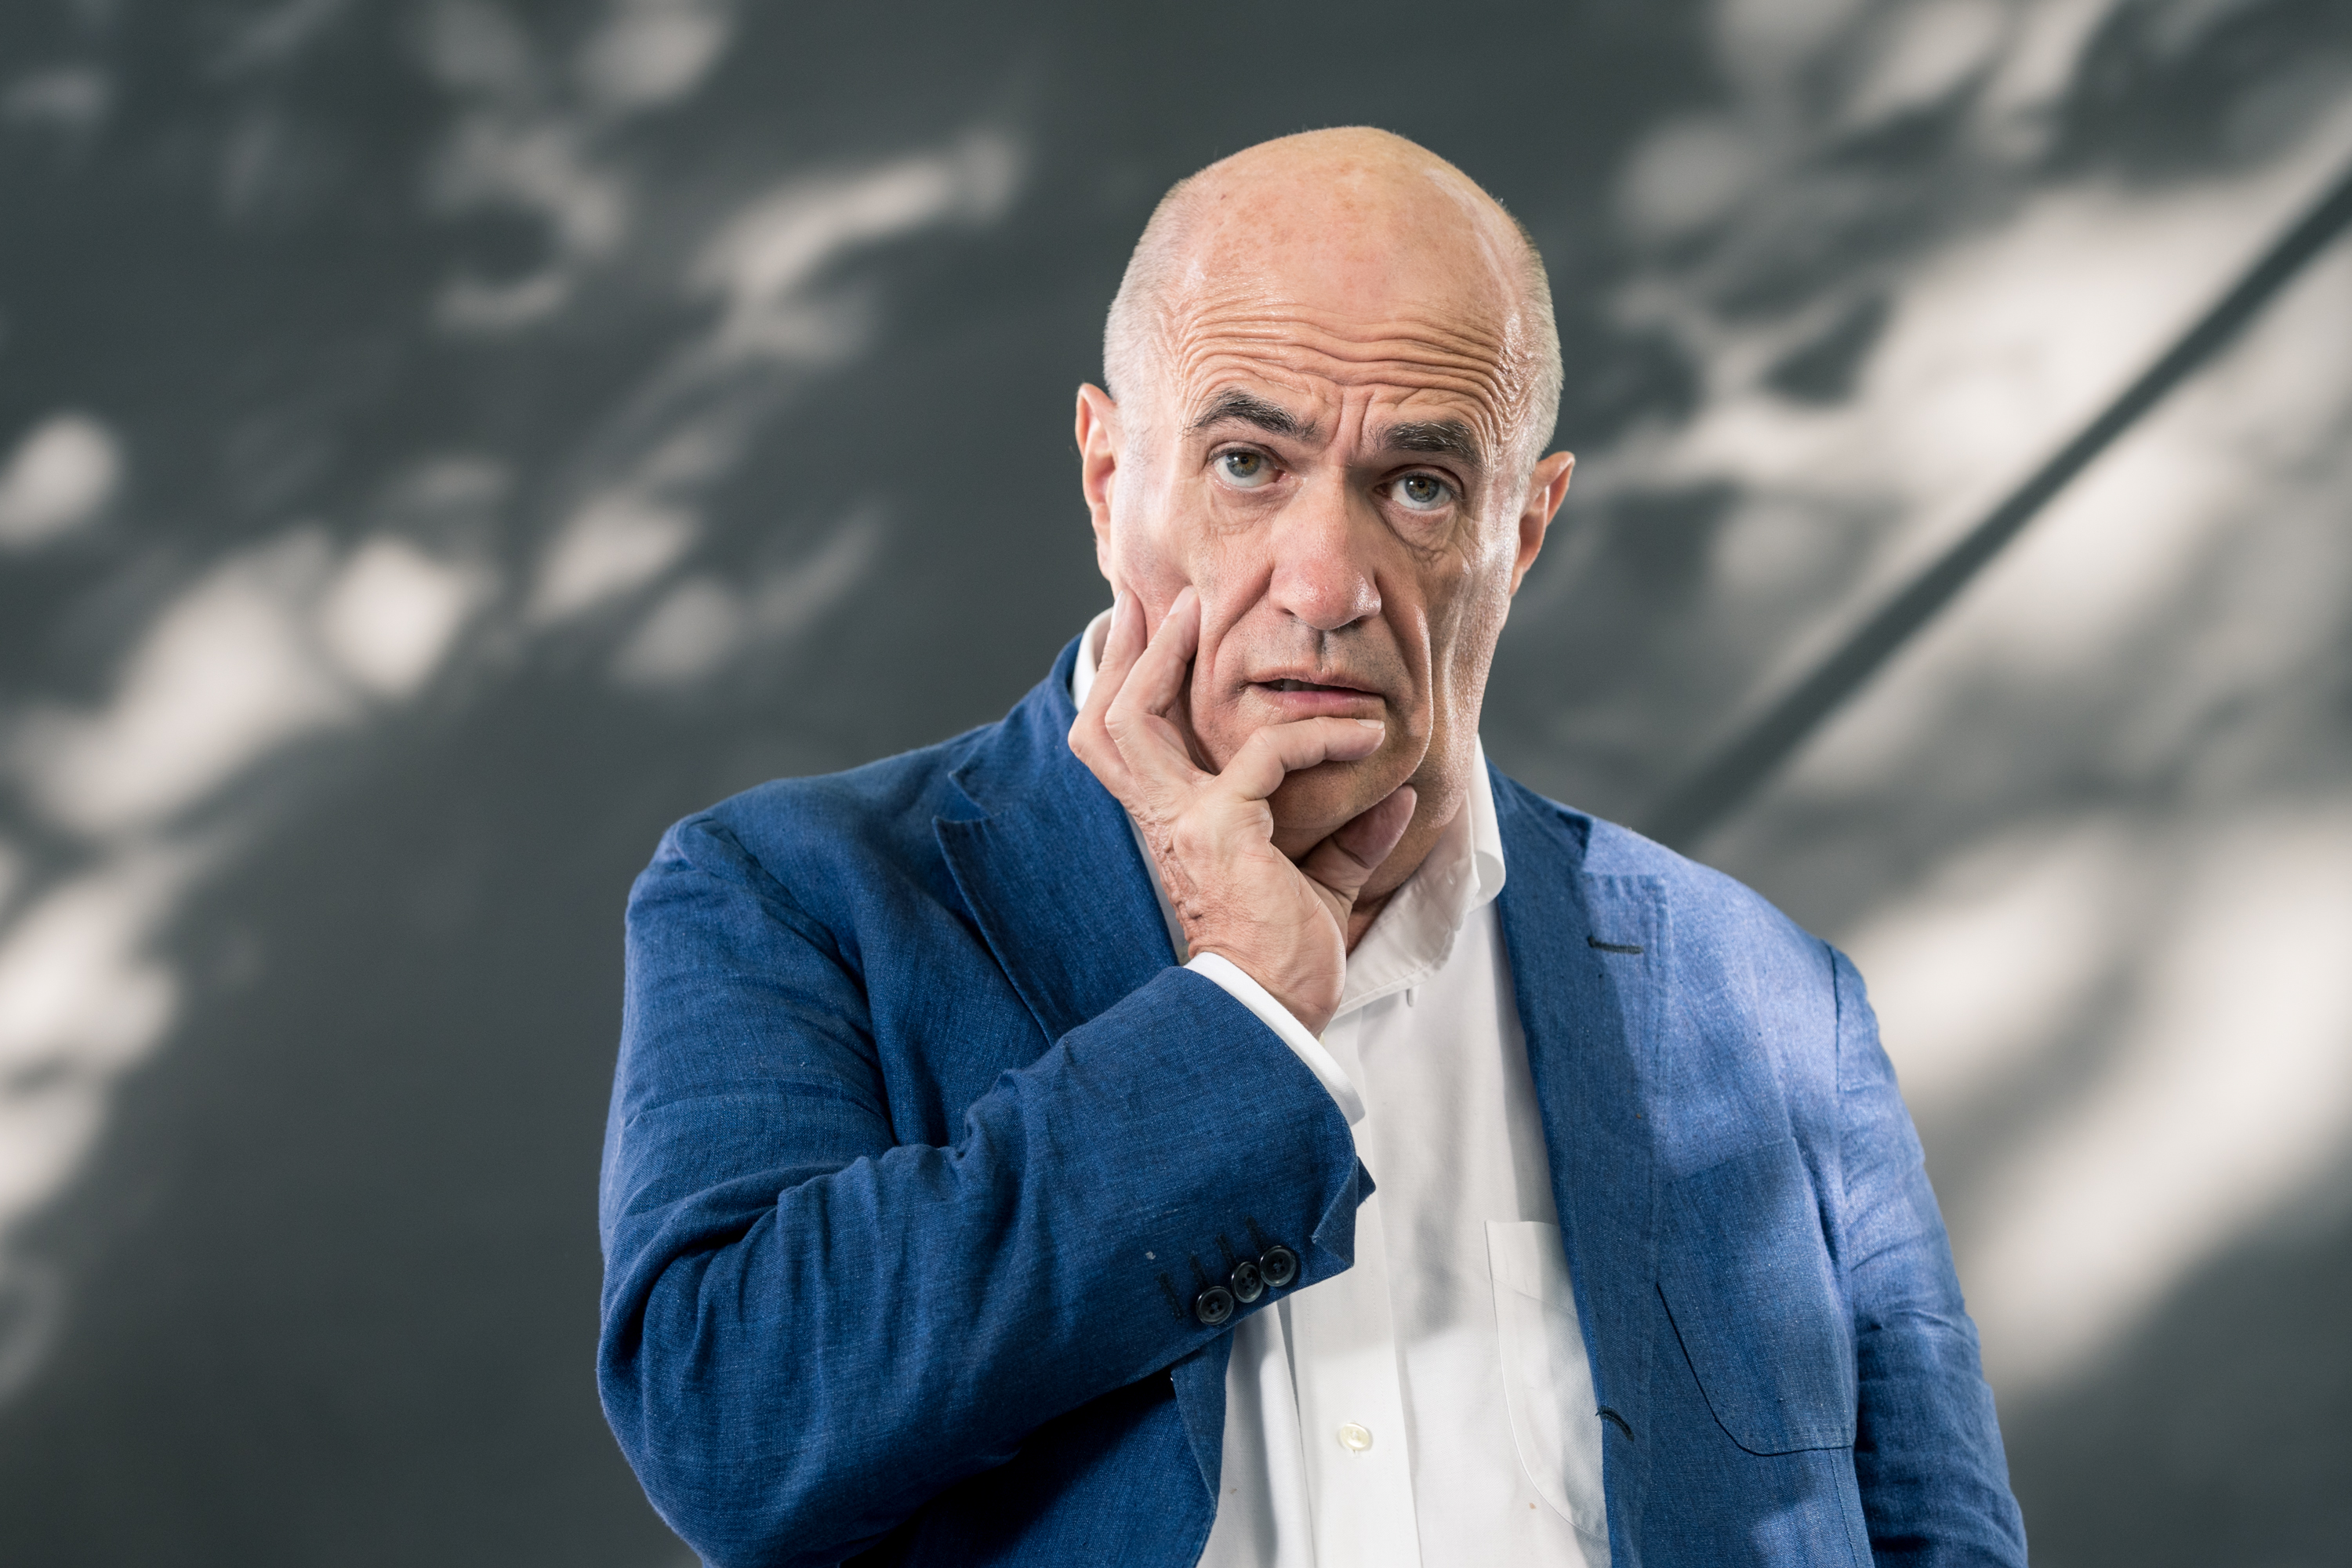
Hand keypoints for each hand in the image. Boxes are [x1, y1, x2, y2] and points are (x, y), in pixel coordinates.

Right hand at [1069, 587, 1415, 1035]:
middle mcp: (1162, 817)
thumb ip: (1345, 843)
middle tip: (1165, 601)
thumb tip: (1394, 803)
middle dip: (1128, 653)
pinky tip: (1364, 736)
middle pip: (1106, 718)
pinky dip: (1318, 735)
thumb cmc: (1287, 962)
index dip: (1128, 682)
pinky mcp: (1220, 828)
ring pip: (1135, 716)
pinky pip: (1268, 753)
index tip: (1153, 628)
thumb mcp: (1317, 890)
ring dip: (1167, 659)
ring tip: (1208, 616)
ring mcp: (1182, 820)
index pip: (1124, 743)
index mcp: (1172, 826)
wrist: (1273, 1012)